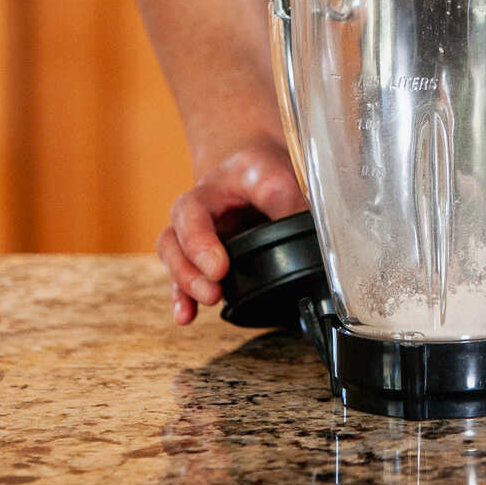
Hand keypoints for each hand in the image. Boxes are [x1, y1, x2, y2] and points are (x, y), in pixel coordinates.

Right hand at [156, 137, 306, 325]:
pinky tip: (187, 316)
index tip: (219, 267)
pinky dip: (183, 298)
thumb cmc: (267, 171)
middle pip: (174, 237)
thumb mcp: (281, 175)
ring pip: (173, 255)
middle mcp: (199, 211)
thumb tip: (312, 236)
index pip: (195, 210)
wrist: (259, 169)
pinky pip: (182, 279)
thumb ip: (290, 202)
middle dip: (190, 267)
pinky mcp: (202, 258)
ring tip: (208, 299)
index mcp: (214, 187)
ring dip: (186, 282)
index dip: (201, 241)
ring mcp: (197, 235)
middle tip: (214, 288)